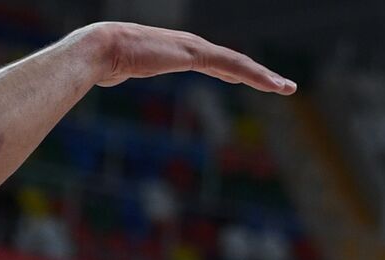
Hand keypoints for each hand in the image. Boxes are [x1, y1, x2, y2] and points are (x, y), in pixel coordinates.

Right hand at [81, 22, 295, 92]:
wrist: (98, 49)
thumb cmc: (100, 62)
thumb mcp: (115, 69)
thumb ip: (119, 70)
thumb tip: (103, 76)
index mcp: (176, 51)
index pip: (215, 62)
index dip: (236, 71)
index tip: (252, 81)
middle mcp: (190, 46)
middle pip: (232, 62)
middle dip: (258, 75)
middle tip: (283, 86)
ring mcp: (194, 48)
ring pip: (238, 63)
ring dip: (264, 77)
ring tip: (286, 88)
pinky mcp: (195, 54)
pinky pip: (231, 64)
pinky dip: (254, 75)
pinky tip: (271, 85)